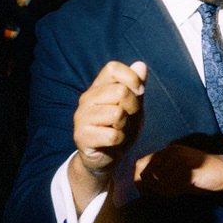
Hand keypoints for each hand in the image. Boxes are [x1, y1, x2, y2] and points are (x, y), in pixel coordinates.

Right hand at [74, 60, 146, 175]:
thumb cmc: (122, 128)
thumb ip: (137, 87)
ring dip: (125, 126)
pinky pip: (113, 135)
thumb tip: (141, 65)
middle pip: (120, 91)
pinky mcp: (81, 136)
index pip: (112, 68)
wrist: (107, 157)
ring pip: (117, 113)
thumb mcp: (134, 106)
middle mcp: (86, 98)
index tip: (140, 92)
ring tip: (118, 130)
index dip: (131, 78)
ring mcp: (81, 117)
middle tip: (128, 119)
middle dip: (133, 107)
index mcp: (98, 87)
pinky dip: (120, 140)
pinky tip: (112, 142)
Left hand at [134, 144, 222, 196]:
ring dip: (164, 191)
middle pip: (147, 173)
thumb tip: (141, 185)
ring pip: (159, 182)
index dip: (139, 180)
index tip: (144, 193)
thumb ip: (161, 174)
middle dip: (151, 188)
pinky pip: (172, 187)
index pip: (141, 163)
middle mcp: (172, 152)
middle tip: (162, 194)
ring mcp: (180, 160)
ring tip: (175, 192)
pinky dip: (174, 193)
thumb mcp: (179, 172)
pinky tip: (181, 192)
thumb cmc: (203, 174)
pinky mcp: (190, 171)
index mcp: (168, 151)